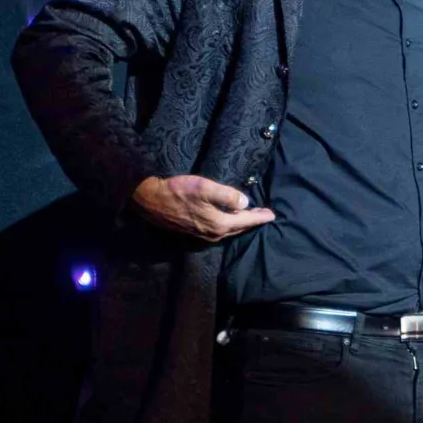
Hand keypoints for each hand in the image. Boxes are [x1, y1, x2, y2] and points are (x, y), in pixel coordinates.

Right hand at [130, 174, 273, 241]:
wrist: (150, 200)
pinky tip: (228, 219)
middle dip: (252, 221)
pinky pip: (218, 230)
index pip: (246, 220)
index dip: (260, 217)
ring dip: (240, 223)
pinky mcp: (193, 232)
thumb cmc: (178, 191)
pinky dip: (228, 225)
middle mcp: (213, 234)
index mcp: (219, 224)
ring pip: (228, 230)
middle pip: (239, 227)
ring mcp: (202, 235)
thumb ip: (227, 195)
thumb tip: (244, 202)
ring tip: (250, 216)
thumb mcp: (205, 187)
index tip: (272, 215)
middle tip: (264, 215)